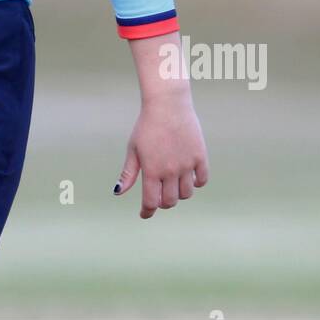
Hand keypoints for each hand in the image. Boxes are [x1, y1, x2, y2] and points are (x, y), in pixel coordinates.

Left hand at [114, 92, 208, 218]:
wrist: (167, 105)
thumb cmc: (146, 126)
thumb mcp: (133, 149)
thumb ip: (128, 173)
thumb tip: (118, 192)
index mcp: (152, 170)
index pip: (151, 202)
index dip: (147, 211)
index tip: (145, 214)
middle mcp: (170, 170)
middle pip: (170, 201)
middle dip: (162, 203)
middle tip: (158, 195)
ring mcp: (187, 164)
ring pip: (186, 194)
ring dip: (178, 194)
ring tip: (172, 185)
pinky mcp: (200, 156)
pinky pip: (202, 180)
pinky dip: (196, 183)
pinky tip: (189, 178)